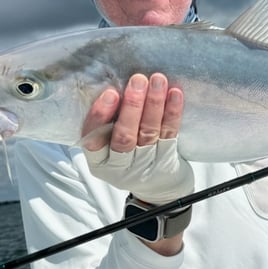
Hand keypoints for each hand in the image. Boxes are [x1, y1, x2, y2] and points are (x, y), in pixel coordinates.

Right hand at [82, 73, 193, 204]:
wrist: (159, 188)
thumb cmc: (128, 157)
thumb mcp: (110, 148)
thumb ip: (108, 123)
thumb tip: (113, 82)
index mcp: (99, 162)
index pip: (93, 140)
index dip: (100, 116)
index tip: (110, 93)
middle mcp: (120, 167)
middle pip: (124, 136)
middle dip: (132, 106)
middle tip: (138, 81)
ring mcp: (145, 165)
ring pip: (148, 133)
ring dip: (153, 104)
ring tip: (157, 80)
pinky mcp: (167, 161)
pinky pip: (170, 134)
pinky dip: (172, 113)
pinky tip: (174, 94)